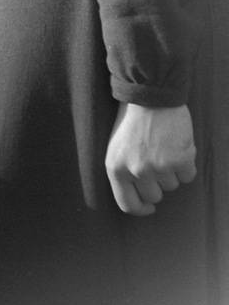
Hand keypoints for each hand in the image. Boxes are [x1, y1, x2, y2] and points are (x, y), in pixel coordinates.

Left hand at [104, 101, 196, 215]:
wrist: (149, 95)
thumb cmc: (131, 119)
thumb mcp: (116, 146)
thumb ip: (124, 171)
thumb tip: (137, 197)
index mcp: (115, 168)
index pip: (127, 204)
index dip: (141, 208)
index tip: (149, 206)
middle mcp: (136, 171)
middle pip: (154, 196)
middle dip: (157, 182)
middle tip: (155, 160)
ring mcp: (160, 167)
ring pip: (172, 185)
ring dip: (171, 170)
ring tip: (163, 146)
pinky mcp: (180, 161)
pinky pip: (188, 176)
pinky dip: (186, 164)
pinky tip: (176, 145)